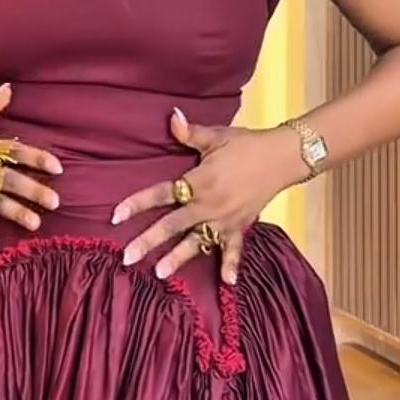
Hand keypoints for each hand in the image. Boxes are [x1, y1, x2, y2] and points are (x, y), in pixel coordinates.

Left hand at [112, 109, 298, 283]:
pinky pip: (234, 249)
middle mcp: (208, 205)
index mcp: (199, 182)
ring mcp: (224, 219)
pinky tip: (227, 284)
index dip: (137, 204)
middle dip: (149, 241)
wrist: (282, 157)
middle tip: (127, 258)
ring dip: (179, 258)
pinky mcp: (240, 227)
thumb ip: (190, 133)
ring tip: (160, 274)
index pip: (162, 194)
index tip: (116, 216)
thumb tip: (171, 116)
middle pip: (172, 225)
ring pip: (197, 242)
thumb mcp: (217, 136)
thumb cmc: (247, 144)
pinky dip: (232, 265)